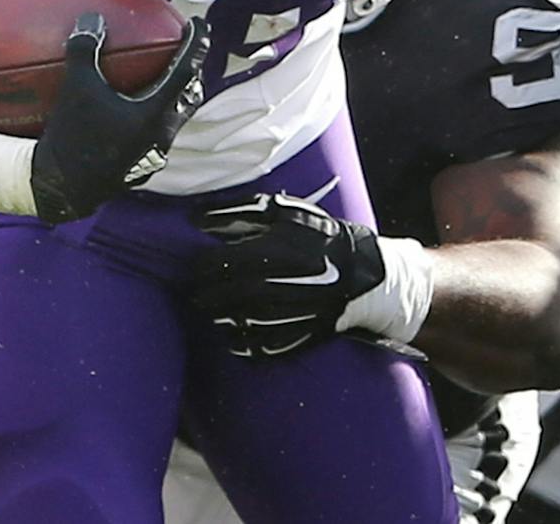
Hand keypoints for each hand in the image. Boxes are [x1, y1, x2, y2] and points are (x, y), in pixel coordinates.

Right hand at [29, 12, 207, 223]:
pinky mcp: (139, 168)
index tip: (200, 24)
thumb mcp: (75, 87)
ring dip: (172, 98)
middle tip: (181, 55)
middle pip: (188, 98)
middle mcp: (162, 135)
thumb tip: (92, 20)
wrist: (61, 190)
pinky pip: (154, 135)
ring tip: (159, 81)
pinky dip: (150, 117)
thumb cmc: (72, 136)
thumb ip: (84, 50)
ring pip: (173, 120)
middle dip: (190, 74)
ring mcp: (153, 155)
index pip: (186, 71)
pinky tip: (129, 114)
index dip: (197, 44)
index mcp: (155, 113)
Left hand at [190, 192, 386, 358]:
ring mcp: (296, 313)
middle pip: (231, 294)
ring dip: (220, 319)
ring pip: (244, 322)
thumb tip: (198, 218)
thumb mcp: (285, 212)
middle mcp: (285, 283)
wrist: (365, 274)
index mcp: (279, 250)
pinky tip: (232, 337)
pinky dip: (243, 345)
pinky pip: (265, 347)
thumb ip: (242, 212)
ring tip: (210, 312)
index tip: (194, 265)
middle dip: (207, 295)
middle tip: (195, 292)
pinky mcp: (304, 336)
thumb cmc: (319, 236)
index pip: (225, 262)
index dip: (203, 266)